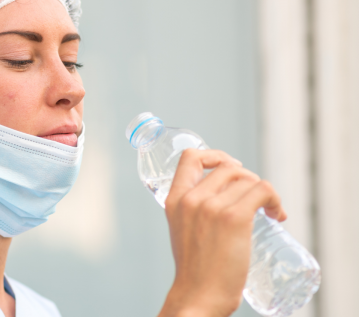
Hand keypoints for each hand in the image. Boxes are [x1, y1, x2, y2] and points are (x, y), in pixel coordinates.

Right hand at [158, 149, 285, 316]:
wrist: (199, 296)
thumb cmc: (196, 270)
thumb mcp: (183, 230)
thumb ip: (194, 210)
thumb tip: (224, 197)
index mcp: (174, 200)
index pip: (190, 156)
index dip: (214, 155)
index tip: (230, 168)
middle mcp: (191, 199)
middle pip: (228, 167)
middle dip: (247, 178)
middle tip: (256, 199)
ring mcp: (211, 207)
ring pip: (248, 179)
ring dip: (265, 192)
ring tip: (269, 211)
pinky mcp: (233, 218)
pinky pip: (263, 189)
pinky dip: (275, 199)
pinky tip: (277, 214)